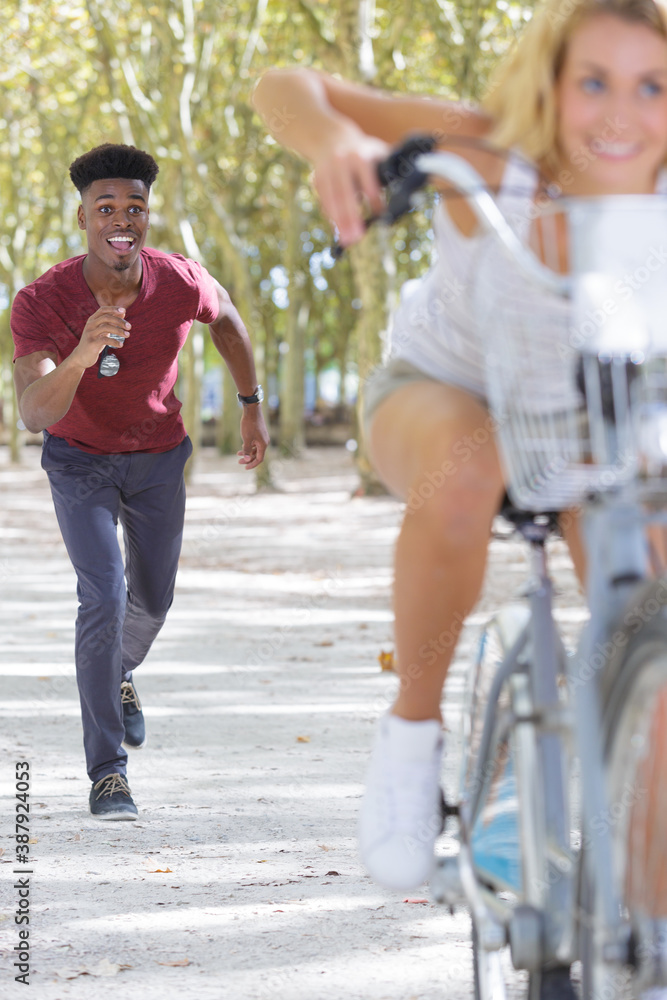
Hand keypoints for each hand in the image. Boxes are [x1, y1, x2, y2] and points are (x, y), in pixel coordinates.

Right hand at [71, 306, 130, 368]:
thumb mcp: (102, 330)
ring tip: (128, 335)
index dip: (113, 309)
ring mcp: (90, 333)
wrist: (81, 356)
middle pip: (106, 318)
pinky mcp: (91, 343)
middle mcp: (90, 325)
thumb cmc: (94, 342)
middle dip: (119, 321)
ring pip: (106, 327)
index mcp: (92, 320)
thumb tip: (123, 312)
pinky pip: (105, 340)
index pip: (102, 309)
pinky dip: (114, 342)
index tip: (124, 310)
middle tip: (129, 326)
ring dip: (119, 331)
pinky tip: (121, 345)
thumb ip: (111, 322)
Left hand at [237, 406, 269, 469]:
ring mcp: (262, 438)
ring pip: (255, 449)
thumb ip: (247, 450)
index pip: (259, 459)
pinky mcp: (259, 434)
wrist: (252, 410)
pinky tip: (242, 446)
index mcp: (263, 444)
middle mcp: (264, 442)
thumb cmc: (249, 424)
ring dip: (247, 452)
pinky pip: (255, 444)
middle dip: (248, 459)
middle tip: (239, 461)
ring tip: (238, 454)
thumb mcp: (246, 439)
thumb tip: (247, 460)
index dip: (252, 464)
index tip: (245, 468)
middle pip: (257, 455)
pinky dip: (249, 446)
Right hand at [312, 129, 389, 246]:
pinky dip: (332, 217)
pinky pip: (325, 202)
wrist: (331, 138)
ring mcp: (326, 171)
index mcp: (360, 156)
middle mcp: (341, 162)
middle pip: (346, 193)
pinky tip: (339, 231)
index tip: (381, 214)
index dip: (374, 198)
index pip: (367, 179)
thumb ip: (392, 168)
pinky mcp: (317, 180)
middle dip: (351, 217)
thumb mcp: (378, 153)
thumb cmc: (363, 152)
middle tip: (358, 237)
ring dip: (340, 222)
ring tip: (348, 241)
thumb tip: (418, 182)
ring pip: (333, 200)